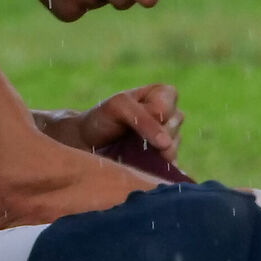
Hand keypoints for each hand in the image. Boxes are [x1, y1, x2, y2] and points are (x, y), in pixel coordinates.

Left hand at [50, 83, 181, 160]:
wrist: (86, 144)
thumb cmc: (102, 119)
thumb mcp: (120, 107)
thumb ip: (144, 119)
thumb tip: (167, 143)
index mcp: (162, 94)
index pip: (169, 104)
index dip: (152, 112)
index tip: (132, 117)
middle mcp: (169, 115)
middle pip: (174, 125)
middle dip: (152, 131)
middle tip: (131, 135)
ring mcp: (169, 138)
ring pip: (173, 146)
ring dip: (153, 149)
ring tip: (133, 148)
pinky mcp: (164, 160)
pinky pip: (171, 165)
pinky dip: (156, 165)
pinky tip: (142, 163)